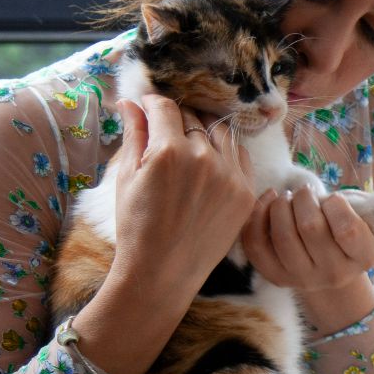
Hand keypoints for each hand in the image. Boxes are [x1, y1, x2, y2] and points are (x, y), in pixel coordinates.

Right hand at [107, 96, 258, 294]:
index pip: (165, 108)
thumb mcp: (127, 177)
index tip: (148, 107)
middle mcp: (203, 158)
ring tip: (188, 144)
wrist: (163, 271)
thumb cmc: (137, 226)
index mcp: (168, 151)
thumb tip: (130, 102)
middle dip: (176, 120)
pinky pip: (240, 156)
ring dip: (204, 131)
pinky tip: (210, 161)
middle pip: (193, 119)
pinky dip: (225, 152)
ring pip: (220, 133)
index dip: (153, 103)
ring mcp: (230, 175)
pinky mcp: (247, 192)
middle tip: (165, 130)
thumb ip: (134, 135)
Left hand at [241, 185, 373, 292]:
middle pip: (310, 229)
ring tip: (286, 197)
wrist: (328, 270)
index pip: (347, 229)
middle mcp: (334, 273)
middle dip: (304, 199)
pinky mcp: (274, 276)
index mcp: (363, 257)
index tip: (332, 197)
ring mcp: (302, 278)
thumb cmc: (350, 233)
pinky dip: (258, 218)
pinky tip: (267, 202)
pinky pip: (258, 246)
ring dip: (280, 206)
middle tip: (304, 191)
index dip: (335, 205)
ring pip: (283, 237)